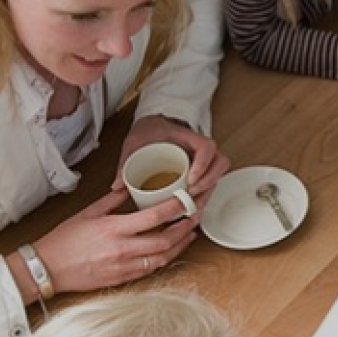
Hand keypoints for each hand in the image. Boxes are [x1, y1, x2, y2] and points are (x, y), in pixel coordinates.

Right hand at [33, 189, 198, 293]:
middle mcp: (122, 249)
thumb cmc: (63, 241)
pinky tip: (171, 251)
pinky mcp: (122, 279)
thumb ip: (112, 200)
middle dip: (185, 229)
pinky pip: (151, 270)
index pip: (154, 217)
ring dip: (180, 246)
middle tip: (194, 218)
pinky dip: (165, 259)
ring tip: (189, 235)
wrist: (46, 269)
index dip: (175, 209)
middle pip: (165, 240)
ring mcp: (124, 267)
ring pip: (162, 258)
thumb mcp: (87, 213)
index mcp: (113, 229)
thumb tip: (128, 188)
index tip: (186, 201)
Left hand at [113, 115, 229, 209]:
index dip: (203, 164)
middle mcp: (201, 149)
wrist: (153, 127)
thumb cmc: (149, 131)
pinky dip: (203, 197)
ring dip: (207, 193)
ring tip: (192, 206)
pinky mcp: (202, 172)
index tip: (190, 178)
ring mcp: (204, 161)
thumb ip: (126, 163)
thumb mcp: (135, 143)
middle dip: (207, 183)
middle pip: (220, 164)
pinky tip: (193, 209)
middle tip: (191, 195)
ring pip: (218, 176)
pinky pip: (210, 184)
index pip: (207, 148)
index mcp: (188, 137)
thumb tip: (117, 185)